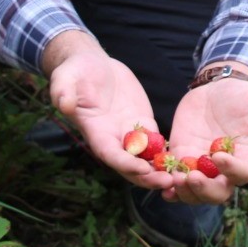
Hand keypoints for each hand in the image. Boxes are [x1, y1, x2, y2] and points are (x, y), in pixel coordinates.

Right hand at [45, 33, 170, 190]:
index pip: (110, 154)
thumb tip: (64, 103)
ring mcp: (128, 131)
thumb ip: (63, 92)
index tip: (143, 169)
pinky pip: (156, 142)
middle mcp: (112, 137)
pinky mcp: (142, 121)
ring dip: (161, 170)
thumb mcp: (65, 78)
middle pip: (130, 165)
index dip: (125, 164)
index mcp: (95, 131)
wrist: (91, 63)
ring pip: (146, 158)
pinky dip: (167, 153)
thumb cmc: (74, 71)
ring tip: (180, 177)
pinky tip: (184, 160)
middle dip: (147, 176)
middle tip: (168, 182)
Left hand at [162, 75, 247, 204]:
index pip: (242, 174)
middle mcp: (225, 170)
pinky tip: (158, 182)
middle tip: (190, 177)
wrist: (221, 88)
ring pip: (194, 192)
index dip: (231, 170)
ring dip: (183, 191)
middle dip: (203, 190)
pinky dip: (166, 184)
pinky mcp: (182, 157)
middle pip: (216, 193)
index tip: (218, 156)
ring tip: (173, 180)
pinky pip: (174, 178)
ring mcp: (202, 166)